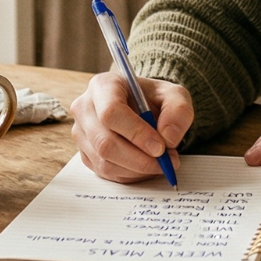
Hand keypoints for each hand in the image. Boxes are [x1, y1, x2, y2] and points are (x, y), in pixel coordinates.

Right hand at [71, 72, 193, 183]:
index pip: (111, 113)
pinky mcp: (85, 154)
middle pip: (105, 142)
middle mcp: (85, 109)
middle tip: (166, 162)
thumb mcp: (174, 95)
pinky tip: (146, 166)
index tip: (160, 147)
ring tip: (161, 163)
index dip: (136, 133)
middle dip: (140, 159)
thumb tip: (168, 138)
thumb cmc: (153, 99)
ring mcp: (81, 133)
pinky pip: (106, 173)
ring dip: (137, 169)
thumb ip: (178, 111)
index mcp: (103, 86)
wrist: (141, 107)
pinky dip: (130, 175)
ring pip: (105, 162)